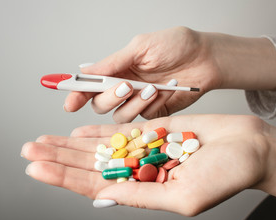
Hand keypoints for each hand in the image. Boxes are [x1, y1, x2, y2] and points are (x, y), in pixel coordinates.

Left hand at [21, 115, 268, 215]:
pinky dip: (100, 131)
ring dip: (72, 144)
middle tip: (30, 149)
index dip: (65, 177)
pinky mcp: (157, 130)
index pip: (97, 186)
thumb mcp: (184, 196)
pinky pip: (124, 130)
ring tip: (44, 140)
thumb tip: (103, 197)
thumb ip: (142, 195)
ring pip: (103, 147)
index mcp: (147, 191)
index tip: (37, 168)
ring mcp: (148, 149)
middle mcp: (142, 171)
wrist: (250, 147)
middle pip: (93, 165)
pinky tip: (78, 133)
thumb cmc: (227, 176)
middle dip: (60, 158)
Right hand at [64, 27, 221, 122]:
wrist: (205, 58)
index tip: (70, 103)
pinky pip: (143, 117)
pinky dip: (153, 104)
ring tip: (152, 87)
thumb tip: (85, 71)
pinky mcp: (154, 113)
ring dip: (133, 103)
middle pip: (100, 105)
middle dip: (109, 97)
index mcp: (117, 70)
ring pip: (119, 116)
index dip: (76, 94)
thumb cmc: (176, 46)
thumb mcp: (141, 47)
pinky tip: (166, 91)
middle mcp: (124, 88)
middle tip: (126, 85)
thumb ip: (113, 62)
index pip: (89, 85)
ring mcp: (138, 103)